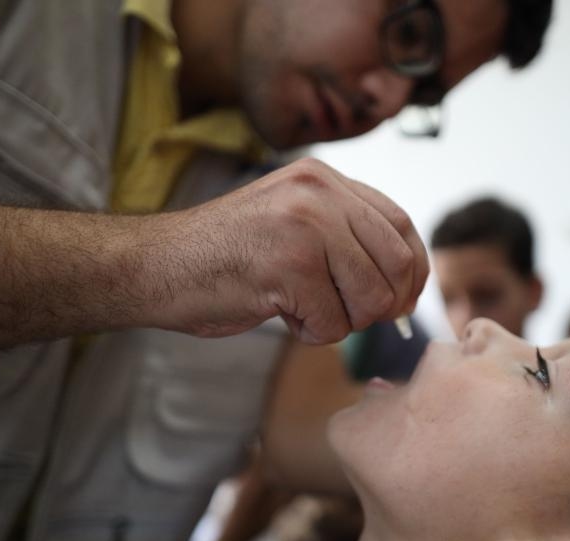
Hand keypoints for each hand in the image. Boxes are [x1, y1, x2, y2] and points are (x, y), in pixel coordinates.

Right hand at [147, 158, 427, 344]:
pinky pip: (333, 322)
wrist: (157, 265)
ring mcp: (305, 226)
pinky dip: (312, 333)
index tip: (403, 299)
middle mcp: (319, 193)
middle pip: (396, 263)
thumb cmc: (225, 255)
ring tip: (302, 308)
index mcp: (323, 179)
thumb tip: (406, 286)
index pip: (400, 224)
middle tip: (353, 316)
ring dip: (343, 321)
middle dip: (383, 304)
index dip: (412, 270)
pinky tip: (280, 313)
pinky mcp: (289, 266)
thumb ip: (346, 238)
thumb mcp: (293, 223)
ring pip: (370, 297)